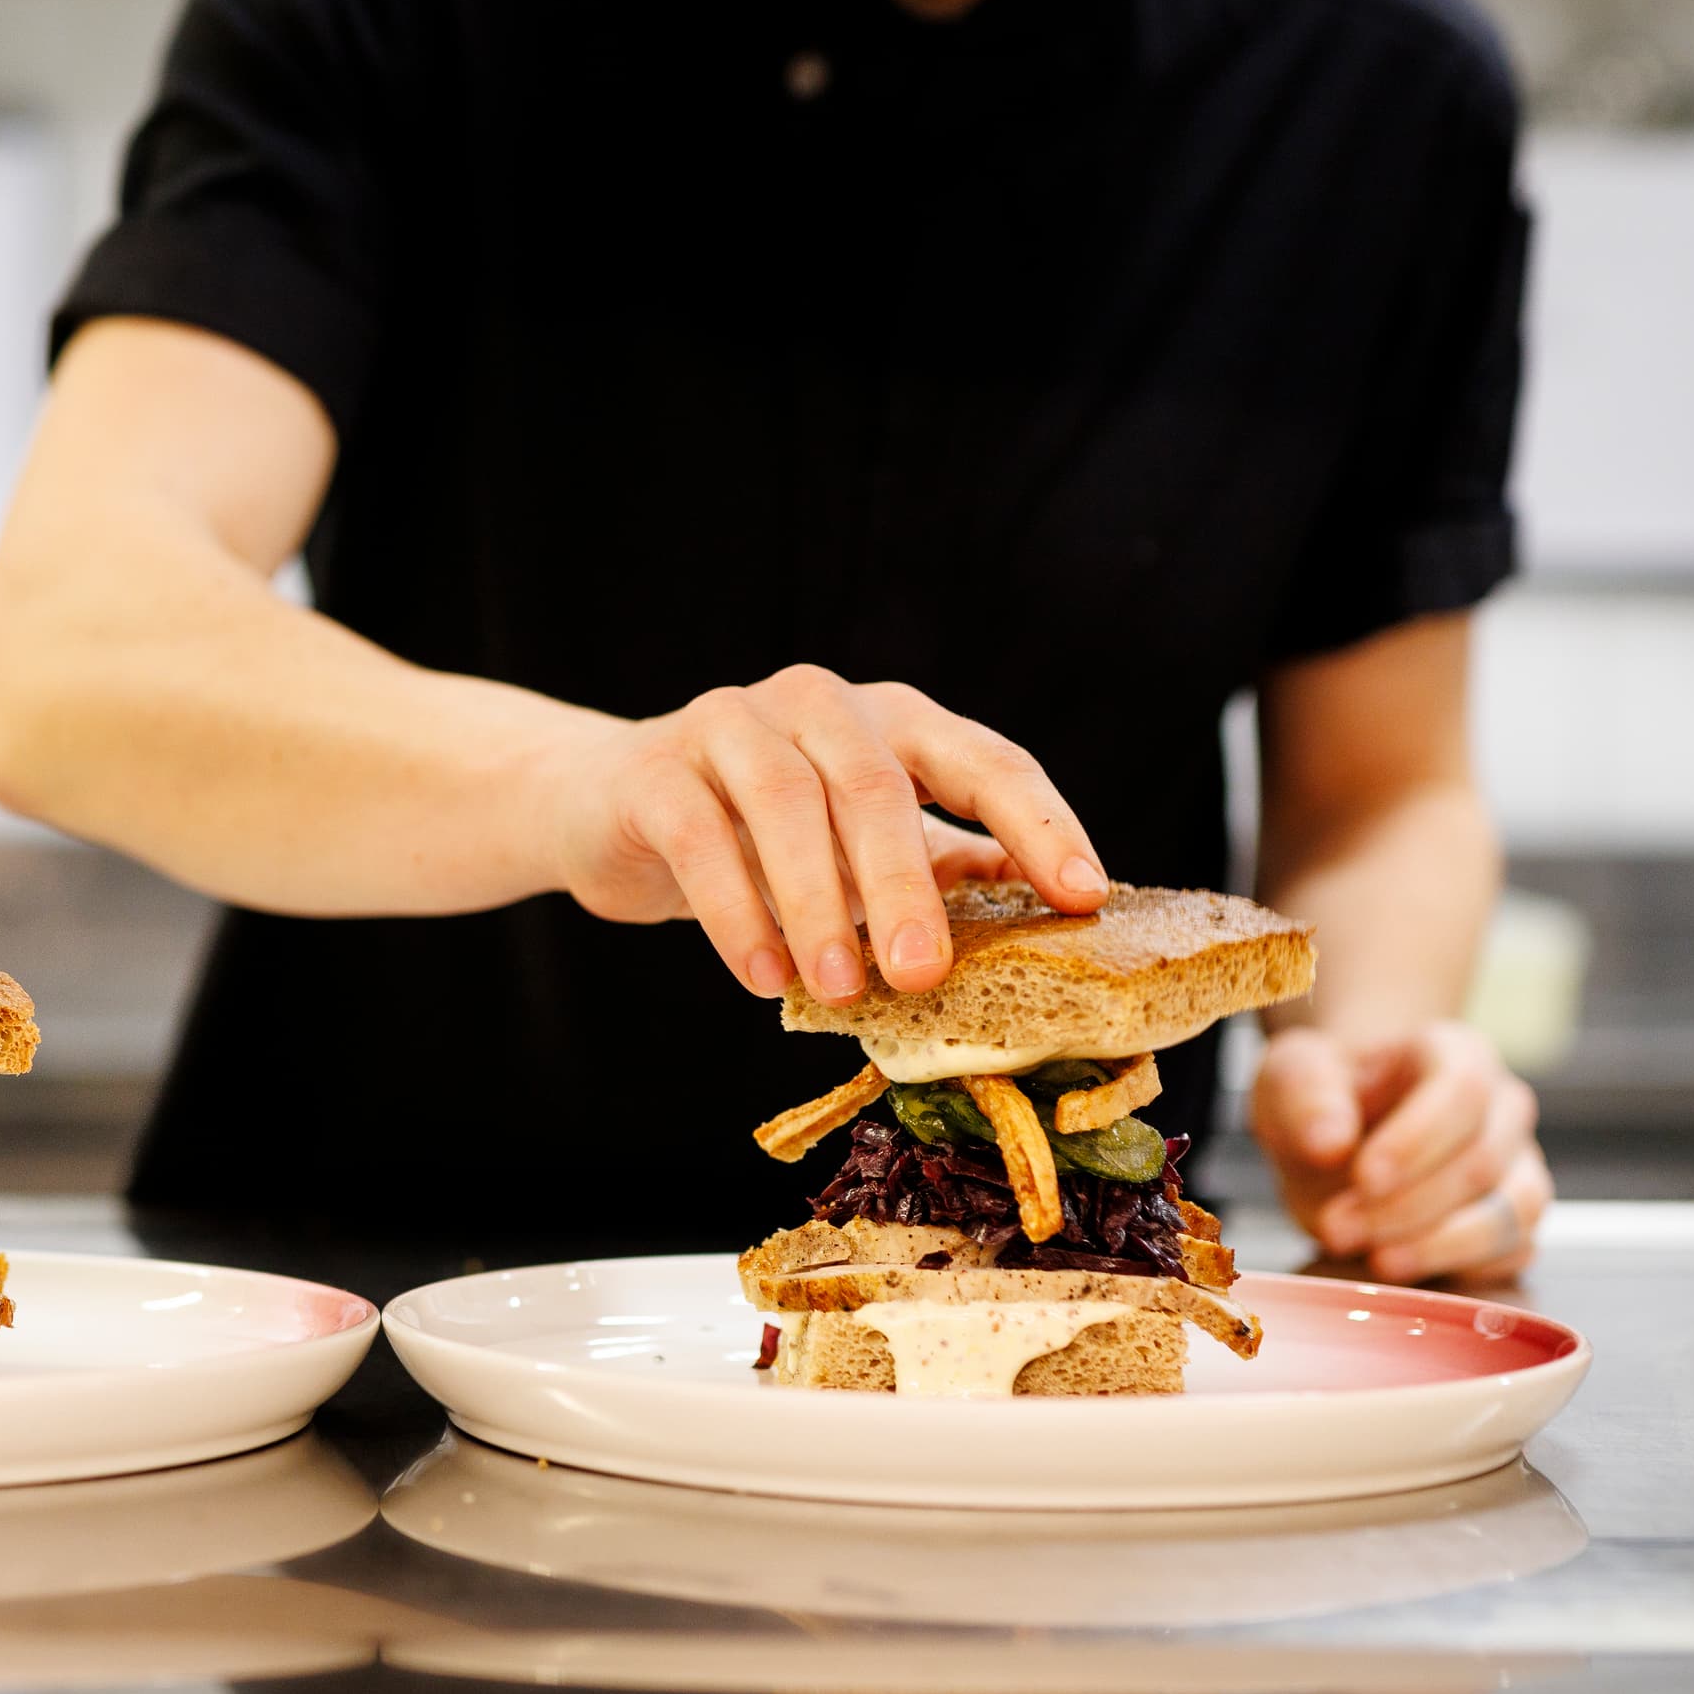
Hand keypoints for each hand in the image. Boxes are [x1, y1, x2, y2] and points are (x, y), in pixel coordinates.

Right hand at [541, 665, 1105, 1002]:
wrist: (610, 807)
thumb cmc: (759, 833)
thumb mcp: (861, 847)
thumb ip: (945, 866)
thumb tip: (1055, 915)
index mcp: (891, 720)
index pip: (982, 757)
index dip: (1039, 822)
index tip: (1084, 895)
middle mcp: (818, 704)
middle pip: (876, 784)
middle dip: (906, 885)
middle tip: (925, 975)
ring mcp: (731, 724)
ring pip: (787, 804)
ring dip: (817, 904)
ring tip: (841, 988)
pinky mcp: (657, 768)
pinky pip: (701, 836)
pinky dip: (735, 909)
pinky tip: (763, 975)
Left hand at [1251, 1018, 1548, 1285]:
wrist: (1338, 1138)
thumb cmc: (1325, 1097)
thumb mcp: (1293, 1077)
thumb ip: (1307, 1097)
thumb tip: (1329, 1141)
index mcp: (1458, 1054)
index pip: (1462, 1091)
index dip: (1417, 1140)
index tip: (1363, 1177)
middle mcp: (1503, 1108)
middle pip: (1480, 1161)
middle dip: (1407, 1206)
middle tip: (1338, 1227)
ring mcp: (1518, 1166)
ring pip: (1509, 1213)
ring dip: (1439, 1246)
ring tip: (1374, 1259)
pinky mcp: (1515, 1222)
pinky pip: (1514, 1254)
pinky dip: (1464, 1270)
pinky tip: (1409, 1270)